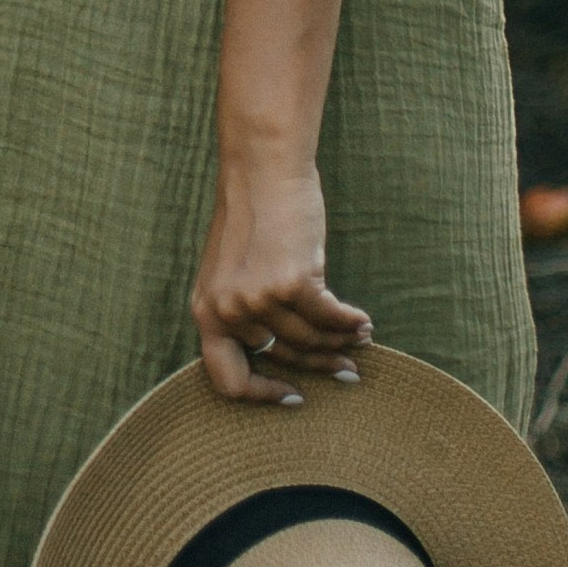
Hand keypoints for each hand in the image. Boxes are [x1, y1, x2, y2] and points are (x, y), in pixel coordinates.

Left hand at [189, 162, 371, 408]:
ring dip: (341, 341)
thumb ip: (244, 312)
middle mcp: (228, 310)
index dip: (262, 396)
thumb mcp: (230, 273)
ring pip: (310, 338)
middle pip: (283, 357)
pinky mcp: (292, 282)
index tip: (294, 396)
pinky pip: (330, 316)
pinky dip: (350, 321)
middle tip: (346, 369)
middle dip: (320, 365)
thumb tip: (286, 355)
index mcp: (205, 312)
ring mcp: (259, 298)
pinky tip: (362, 321)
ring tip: (360, 337)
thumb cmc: (251, 217)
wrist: (263, 170)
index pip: (227, 380)